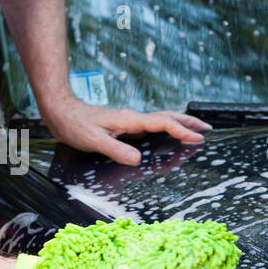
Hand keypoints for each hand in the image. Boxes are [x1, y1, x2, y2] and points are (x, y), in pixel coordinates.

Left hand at [40, 93, 211, 165]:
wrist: (60, 110)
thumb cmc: (73, 124)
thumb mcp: (93, 140)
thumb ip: (115, 149)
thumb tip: (138, 159)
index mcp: (129, 120)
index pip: (163, 123)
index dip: (181, 131)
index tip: (197, 138)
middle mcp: (132, 118)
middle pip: (168, 117)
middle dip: (189, 122)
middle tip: (207, 129)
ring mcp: (128, 120)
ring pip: (161, 119)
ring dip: (180, 123)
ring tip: (194, 130)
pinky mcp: (123, 124)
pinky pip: (151, 125)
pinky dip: (165, 128)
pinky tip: (166, 134)